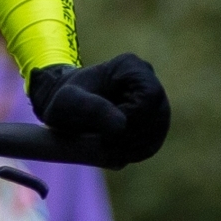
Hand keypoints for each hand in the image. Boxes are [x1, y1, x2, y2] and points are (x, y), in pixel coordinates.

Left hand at [27, 53, 169, 164]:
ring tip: (103, 146)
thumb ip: (90, 108)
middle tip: (102, 143)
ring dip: (129, 147)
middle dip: (130, 136)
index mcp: (131, 66)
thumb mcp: (67, 101)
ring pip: (155, 134)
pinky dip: (130, 153)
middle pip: (156, 117)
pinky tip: (111, 150)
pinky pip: (150, 145)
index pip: (150, 98)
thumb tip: (121, 125)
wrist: (65, 110)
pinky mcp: (150, 125)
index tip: (106, 131)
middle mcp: (148, 82)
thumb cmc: (63, 100)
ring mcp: (153, 104)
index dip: (132, 119)